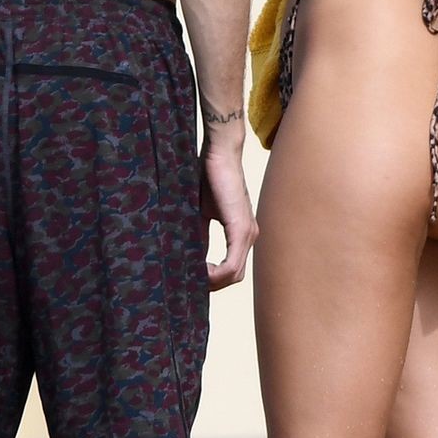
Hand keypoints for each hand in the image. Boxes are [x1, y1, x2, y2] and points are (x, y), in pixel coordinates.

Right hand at [200, 140, 257, 289]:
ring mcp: (247, 232)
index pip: (232, 269)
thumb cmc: (208, 178)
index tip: (192, 277)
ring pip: (234, 274)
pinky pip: (231, 264)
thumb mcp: (200, 214)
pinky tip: (200, 270)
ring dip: (213, 281)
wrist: (219, 153)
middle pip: (234, 276)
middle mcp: (249, 235)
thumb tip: (189, 259)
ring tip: (192, 276)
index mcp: (241, 233)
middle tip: (189, 281)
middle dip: (212, 284)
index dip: (213, 279)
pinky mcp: (240, 228)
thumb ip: (198, 237)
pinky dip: (216, 273)